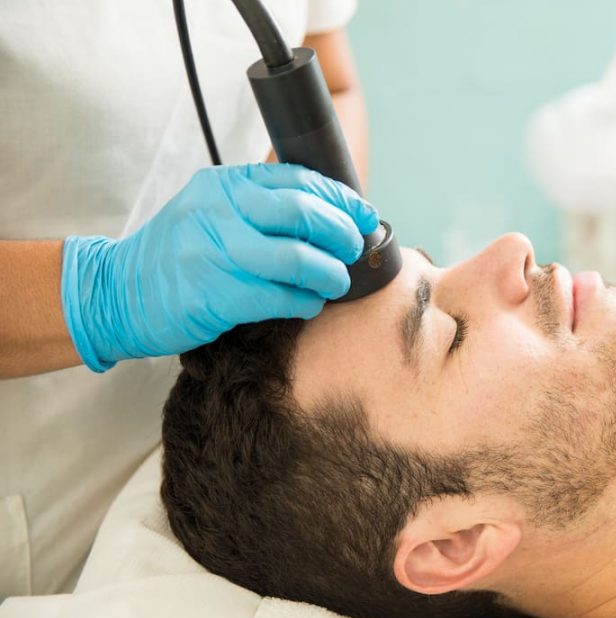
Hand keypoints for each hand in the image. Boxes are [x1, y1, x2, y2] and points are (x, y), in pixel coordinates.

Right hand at [61, 163, 377, 371]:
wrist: (116, 291)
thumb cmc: (178, 256)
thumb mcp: (213, 212)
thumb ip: (261, 208)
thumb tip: (332, 217)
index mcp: (225, 184)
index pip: (298, 180)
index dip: (340, 199)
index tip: (365, 216)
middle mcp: (220, 210)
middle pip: (303, 213)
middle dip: (341, 233)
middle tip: (354, 250)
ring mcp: (215, 251)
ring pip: (297, 257)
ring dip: (330, 273)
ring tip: (336, 282)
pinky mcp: (215, 293)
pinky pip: (279, 296)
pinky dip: (305, 302)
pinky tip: (309, 304)